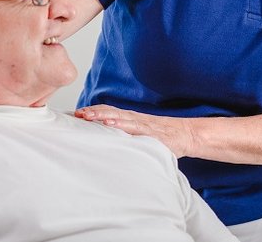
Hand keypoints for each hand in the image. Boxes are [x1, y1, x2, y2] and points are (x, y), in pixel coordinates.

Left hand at [75, 105, 194, 157]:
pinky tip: (111, 124)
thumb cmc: (163, 138)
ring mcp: (142, 124)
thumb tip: (107, 148)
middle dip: (93, 112)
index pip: (108, 112)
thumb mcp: (141, 138)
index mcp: (130, 120)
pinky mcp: (150, 132)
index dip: (93, 112)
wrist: (185, 134)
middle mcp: (134, 119)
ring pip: (119, 117)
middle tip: (76, 114)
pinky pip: (134, 127)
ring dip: (103, 116)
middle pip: (110, 112)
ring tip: (88, 116)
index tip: (76, 114)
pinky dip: (121, 124)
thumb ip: (127, 140)